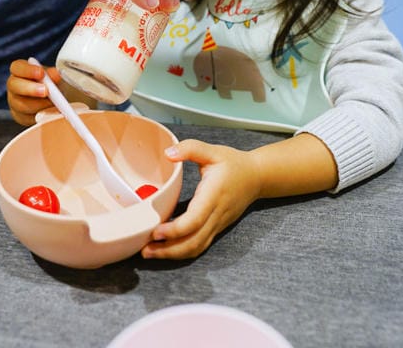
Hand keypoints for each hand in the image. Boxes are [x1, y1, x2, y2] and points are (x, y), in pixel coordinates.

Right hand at [6, 58, 50, 125]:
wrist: (55, 99)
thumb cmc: (51, 83)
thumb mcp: (53, 76)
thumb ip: (53, 75)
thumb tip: (55, 75)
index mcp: (19, 71)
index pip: (17, 67)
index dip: (27, 70)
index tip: (41, 73)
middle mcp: (14, 86)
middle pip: (14, 86)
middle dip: (31, 89)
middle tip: (46, 91)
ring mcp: (15, 102)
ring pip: (21, 105)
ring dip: (38, 105)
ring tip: (53, 104)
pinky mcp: (20, 117)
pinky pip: (27, 118)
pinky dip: (40, 116)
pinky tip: (50, 113)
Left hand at [141, 139, 261, 259]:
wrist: (257, 178)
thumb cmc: (234, 164)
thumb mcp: (213, 151)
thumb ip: (191, 149)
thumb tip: (168, 153)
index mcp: (213, 195)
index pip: (195, 220)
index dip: (175, 230)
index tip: (156, 231)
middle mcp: (216, 214)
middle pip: (193, 241)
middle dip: (168, 250)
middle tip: (144, 249)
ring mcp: (217, 224)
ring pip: (196, 247)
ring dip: (173, 254)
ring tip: (151, 252)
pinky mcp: (216, 229)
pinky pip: (200, 245)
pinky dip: (182, 252)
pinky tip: (167, 250)